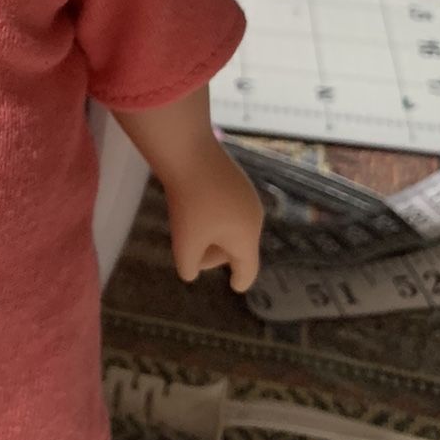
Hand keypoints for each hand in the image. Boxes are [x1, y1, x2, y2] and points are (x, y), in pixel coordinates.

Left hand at [165, 147, 263, 293]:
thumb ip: (188, 265)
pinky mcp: (236, 179)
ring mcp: (247, 196)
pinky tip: (194, 205)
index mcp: (247, 237)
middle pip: (236, 247)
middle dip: (214, 254)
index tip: (237, 287)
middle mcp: (254, 217)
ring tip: (188, 227)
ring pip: (231, 226)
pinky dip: (212, 215)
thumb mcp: (185, 243)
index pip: (248, 267)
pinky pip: (227, 207)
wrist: (190, 153)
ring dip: (212, 234)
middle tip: (189, 253)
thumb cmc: (189, 204)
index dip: (240, 279)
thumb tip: (190, 273)